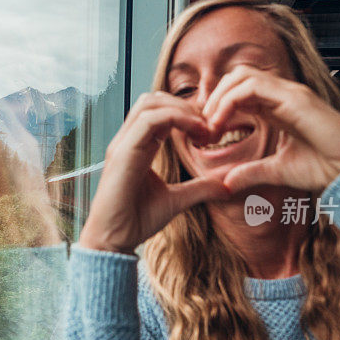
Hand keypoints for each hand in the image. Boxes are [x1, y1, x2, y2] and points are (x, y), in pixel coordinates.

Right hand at [78, 92, 230, 254]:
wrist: (113, 240)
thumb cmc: (137, 220)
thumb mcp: (176, 200)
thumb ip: (199, 189)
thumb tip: (226, 186)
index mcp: (137, 147)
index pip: (158, 111)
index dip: (186, 113)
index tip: (210, 132)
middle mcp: (127, 141)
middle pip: (153, 100)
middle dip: (185, 106)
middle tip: (209, 126)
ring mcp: (123, 144)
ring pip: (150, 104)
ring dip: (182, 110)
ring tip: (204, 129)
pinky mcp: (122, 153)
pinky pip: (148, 121)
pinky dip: (175, 119)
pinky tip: (195, 134)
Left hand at [201, 65, 339, 192]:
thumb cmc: (325, 168)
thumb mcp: (277, 171)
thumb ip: (251, 172)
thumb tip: (225, 183)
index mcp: (278, 108)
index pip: (240, 92)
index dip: (218, 107)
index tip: (206, 133)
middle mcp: (282, 96)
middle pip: (237, 77)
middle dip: (214, 98)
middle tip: (203, 126)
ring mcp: (290, 93)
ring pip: (241, 77)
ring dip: (219, 98)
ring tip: (210, 125)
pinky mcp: (295, 98)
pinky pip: (253, 87)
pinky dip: (230, 101)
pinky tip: (221, 124)